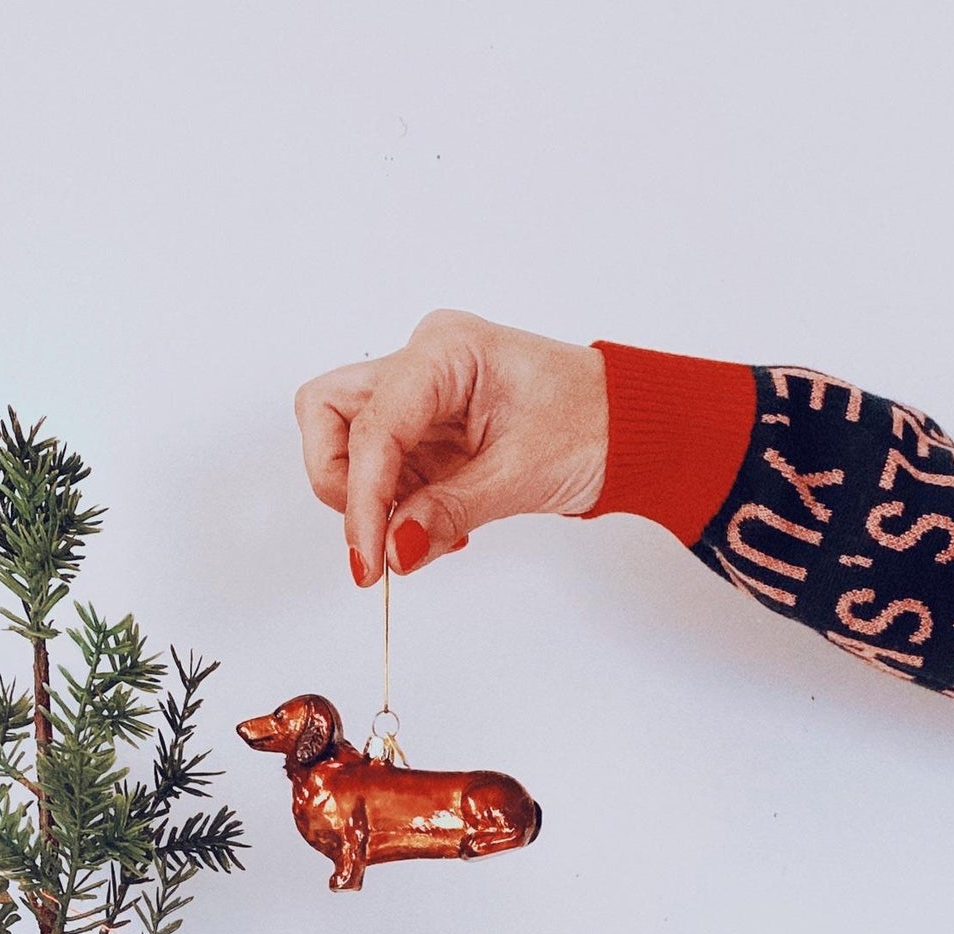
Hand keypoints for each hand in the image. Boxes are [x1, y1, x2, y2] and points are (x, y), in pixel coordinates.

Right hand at [296, 310, 607, 585]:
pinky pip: (379, 468)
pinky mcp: (422, 428)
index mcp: (445, 351)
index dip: (361, 500)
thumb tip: (394, 552)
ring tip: (426, 530)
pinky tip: (437, 523)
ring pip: (343, 441)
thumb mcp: (521, 475)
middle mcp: (421, 361)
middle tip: (379, 536)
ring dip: (369, 498)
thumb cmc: (591, 424)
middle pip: (327, 413)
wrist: (625, 426)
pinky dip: (393, 505)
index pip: (371, 426)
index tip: (370, 563)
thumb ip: (449, 512)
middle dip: (342, 482)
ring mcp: (417, 393)